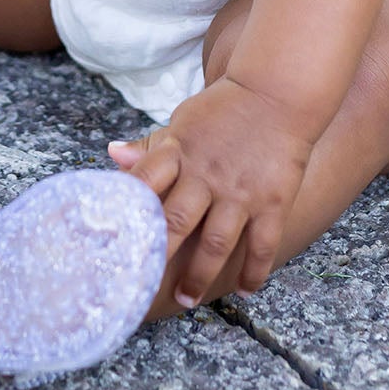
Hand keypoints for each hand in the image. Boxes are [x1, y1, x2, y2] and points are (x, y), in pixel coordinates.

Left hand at [107, 75, 314, 307]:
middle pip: (174, 221)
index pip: (143, 183)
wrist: (277, 89)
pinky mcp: (272, 202)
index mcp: (179, 150)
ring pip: (216, 244)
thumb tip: (112, 154)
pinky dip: (252, 272)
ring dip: (199, 276)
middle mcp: (206, 174)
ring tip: (185, 299)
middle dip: (156, 257)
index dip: (125, 213)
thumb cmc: (224, 109)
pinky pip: (262, 246)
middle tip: (140, 288)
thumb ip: (152, 146)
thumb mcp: (183, 120)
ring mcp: (241, 192)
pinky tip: (244, 290)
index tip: (111, 242)